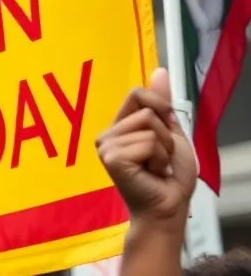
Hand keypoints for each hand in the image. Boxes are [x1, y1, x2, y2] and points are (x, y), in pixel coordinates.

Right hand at [96, 68, 196, 226]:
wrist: (168, 205)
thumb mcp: (170, 132)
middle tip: (158, 158)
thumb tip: (159, 71)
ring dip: (163, 148)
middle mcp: (106, 136)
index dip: (160, 107)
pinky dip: (159, 158)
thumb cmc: (168, 175)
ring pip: (149, 126)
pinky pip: (148, 142)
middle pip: (147, 110)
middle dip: (165, 134)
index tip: (163, 132)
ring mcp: (106, 147)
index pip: (137, 93)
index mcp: (117, 128)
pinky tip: (151, 173)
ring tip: (155, 167)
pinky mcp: (112, 159)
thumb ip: (162, 103)